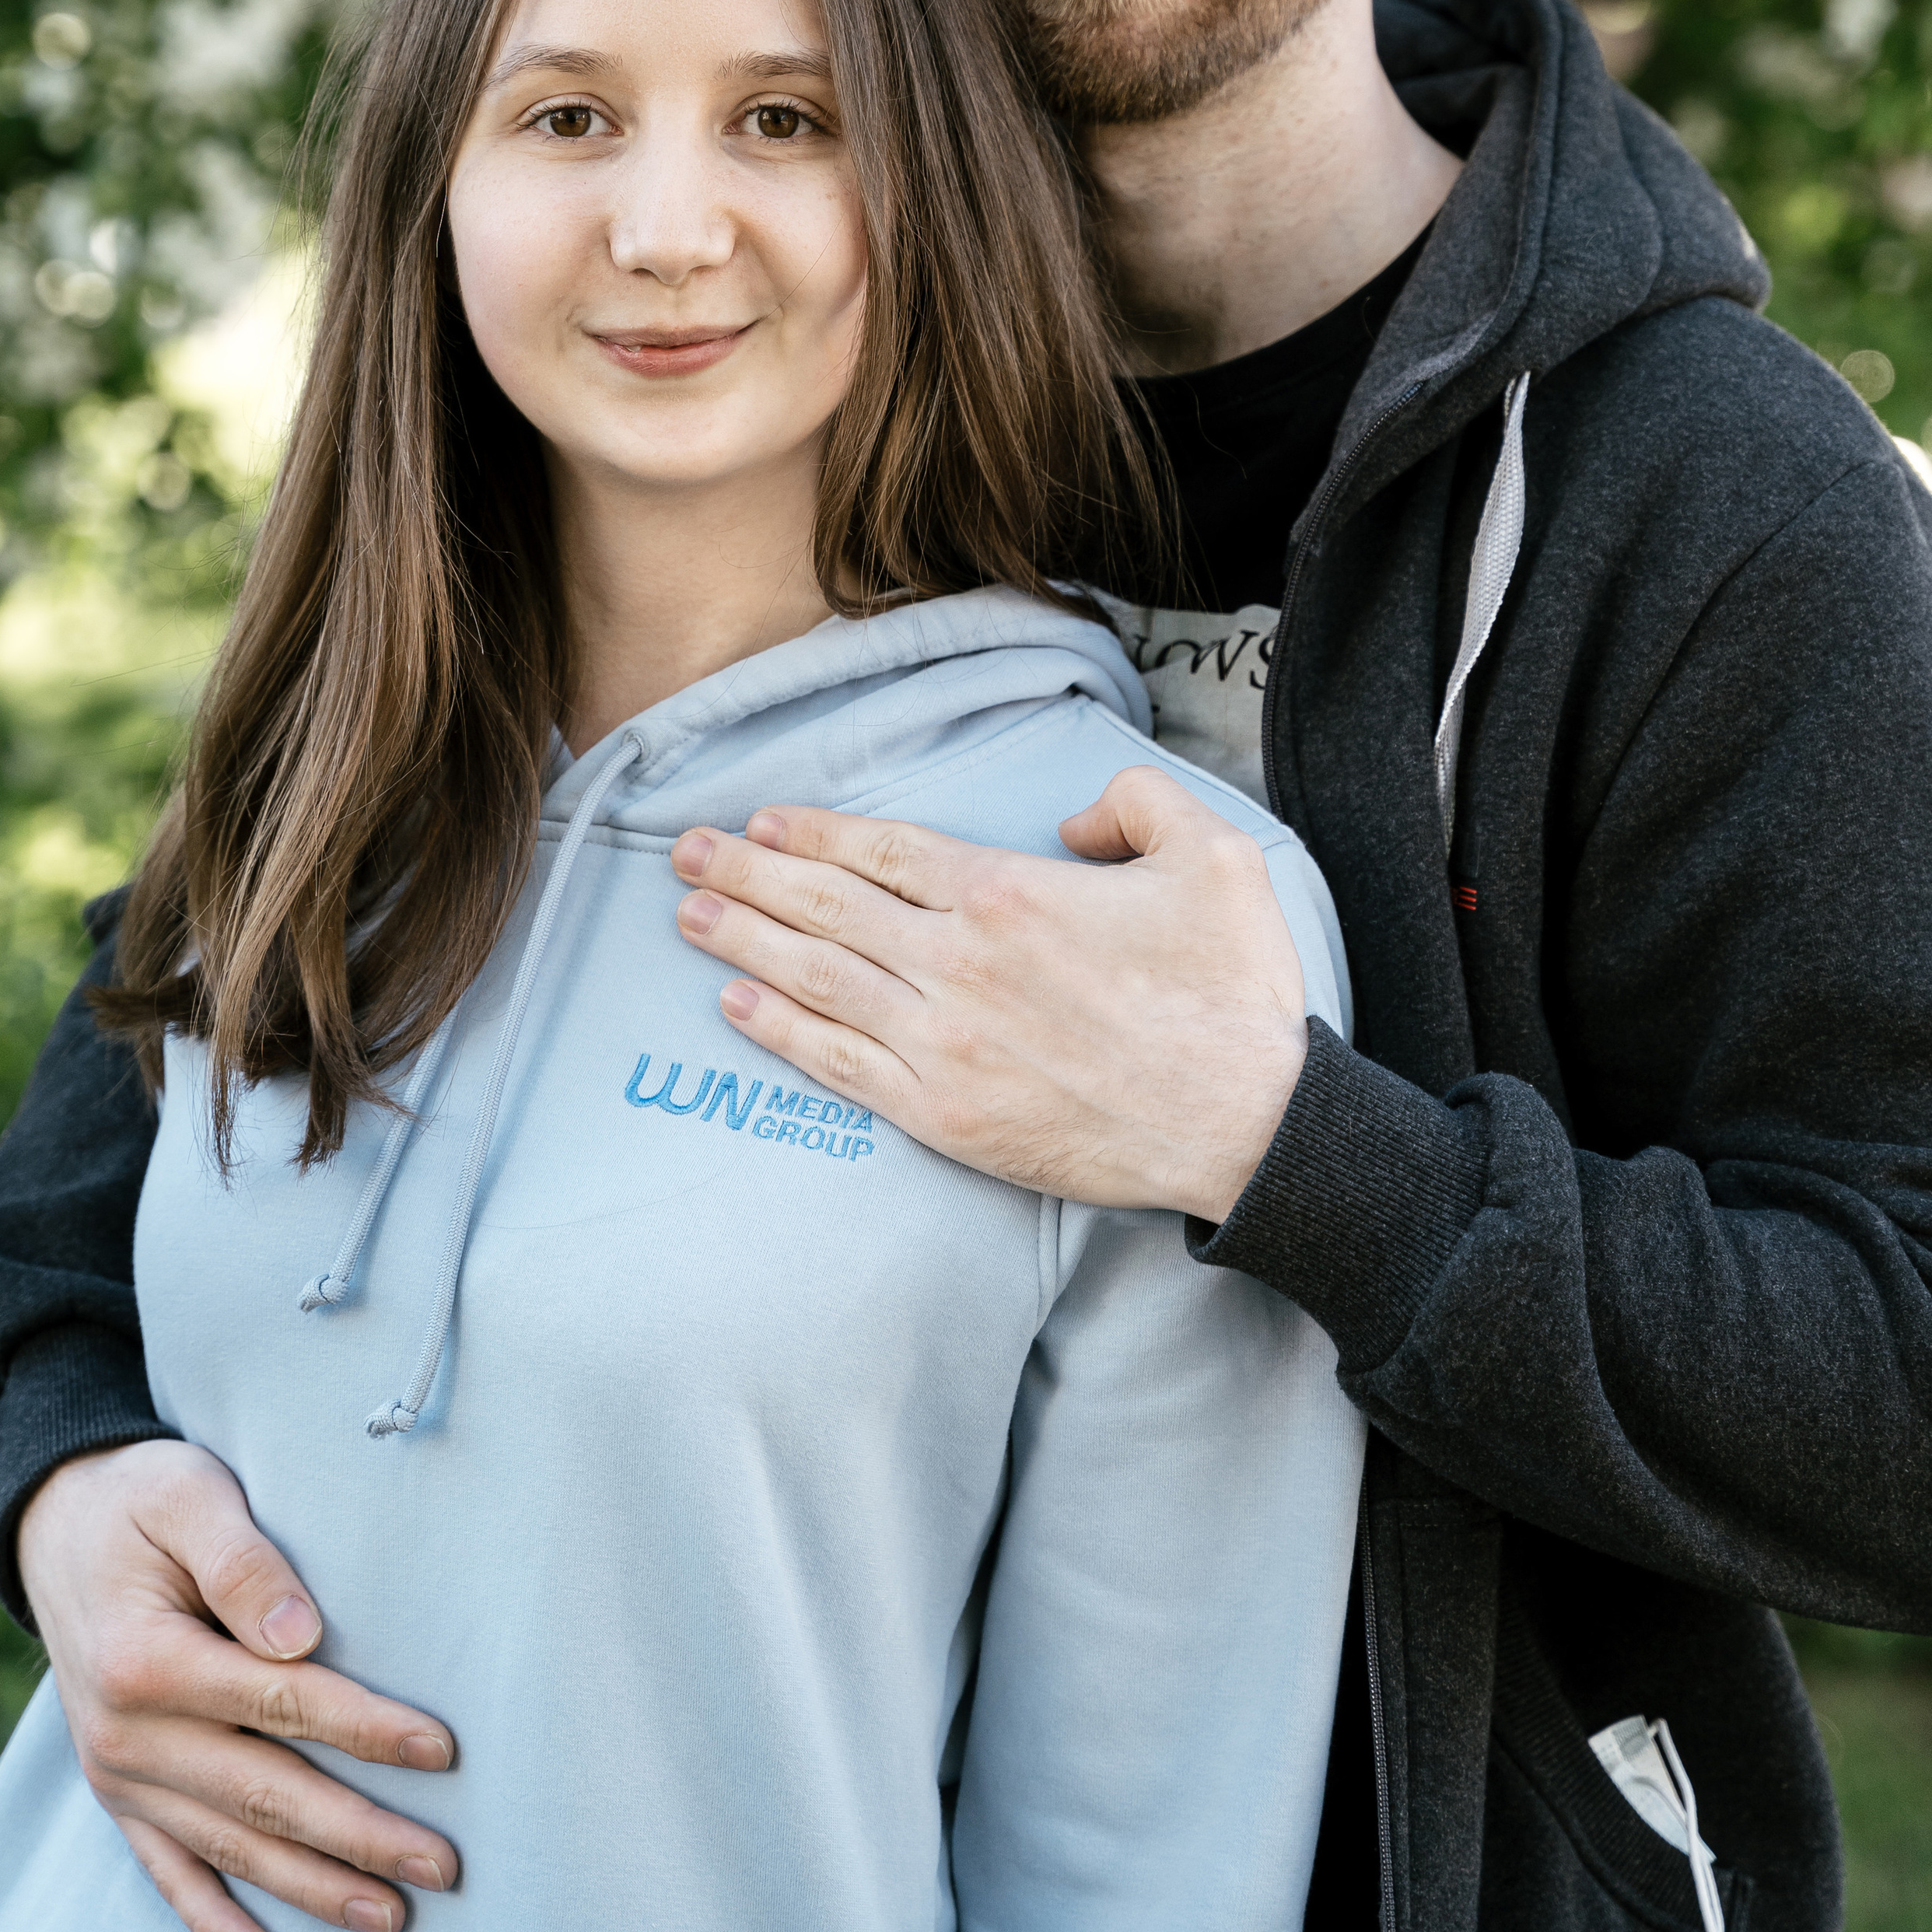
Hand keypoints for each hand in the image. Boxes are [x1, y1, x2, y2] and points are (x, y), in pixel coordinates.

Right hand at [19, 1440, 457, 1931]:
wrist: (56, 1525)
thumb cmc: (141, 1500)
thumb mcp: (189, 1496)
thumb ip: (244, 1561)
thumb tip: (301, 1635)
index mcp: (150, 1659)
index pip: (282, 1703)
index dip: (365, 1729)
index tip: (440, 1750)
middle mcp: (129, 1732)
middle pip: (266, 1794)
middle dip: (359, 1836)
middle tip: (442, 1865)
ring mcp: (121, 1772)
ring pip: (230, 1844)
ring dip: (311, 1887)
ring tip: (391, 1915)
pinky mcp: (117, 1791)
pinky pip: (166, 1869)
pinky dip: (213, 1917)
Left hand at [672, 765, 1306, 1219]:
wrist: (1246, 1128)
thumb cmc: (1231, 994)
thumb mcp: (1216, 856)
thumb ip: (1136, 803)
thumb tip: (1069, 822)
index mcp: (1011, 895)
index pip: (883, 850)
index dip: (813, 831)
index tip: (762, 819)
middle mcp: (959, 964)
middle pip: (827, 904)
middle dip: (746, 873)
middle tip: (685, 851)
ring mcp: (944, 1044)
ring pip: (818, 977)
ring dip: (743, 939)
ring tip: (688, 913)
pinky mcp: (945, 1115)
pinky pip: (838, 1063)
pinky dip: (778, 1029)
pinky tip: (735, 1002)